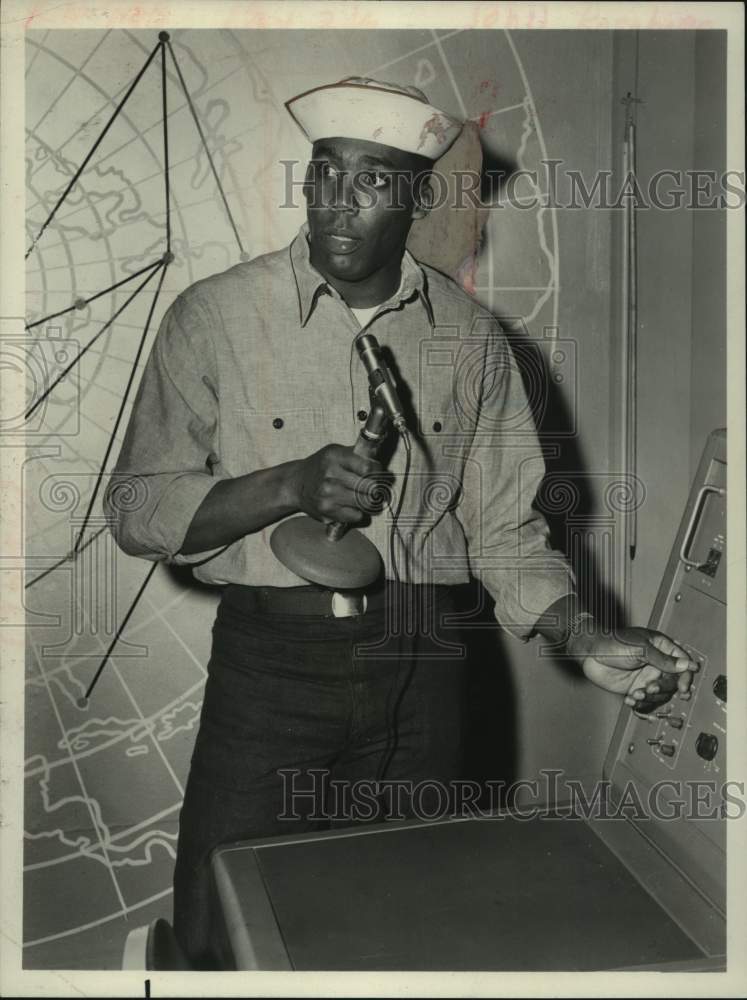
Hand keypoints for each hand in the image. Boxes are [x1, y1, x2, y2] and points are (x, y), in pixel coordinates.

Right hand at [289, 443, 387, 524]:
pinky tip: (351, 505)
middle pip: (370, 486)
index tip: (377, 473)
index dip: (377, 471)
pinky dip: (358, 512)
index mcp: (335, 457)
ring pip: (366, 502)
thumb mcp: (335, 452)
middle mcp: (330, 475)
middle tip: (375, 488)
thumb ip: (356, 455)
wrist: (296, 484)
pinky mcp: (328, 510)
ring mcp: (328, 494)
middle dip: (376, 488)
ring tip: (364, 497)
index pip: (368, 467)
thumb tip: (379, 464)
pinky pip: (357, 515)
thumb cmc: (320, 467)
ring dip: (369, 501)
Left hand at [570, 626, 698, 708]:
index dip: (685, 675)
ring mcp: (646, 677)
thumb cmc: (613, 643)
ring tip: (637, 694)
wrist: (589, 654)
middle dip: (663, 688)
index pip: (682, 662)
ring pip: (660, 694)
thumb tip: (688, 665)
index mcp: (661, 648)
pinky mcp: (635, 688)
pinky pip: (646, 701)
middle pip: (672, 681)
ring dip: (651, 697)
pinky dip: (641, 704)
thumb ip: (664, 659)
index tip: (683, 687)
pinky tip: (630, 700)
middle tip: (650, 688)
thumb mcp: (641, 649)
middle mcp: (656, 664)